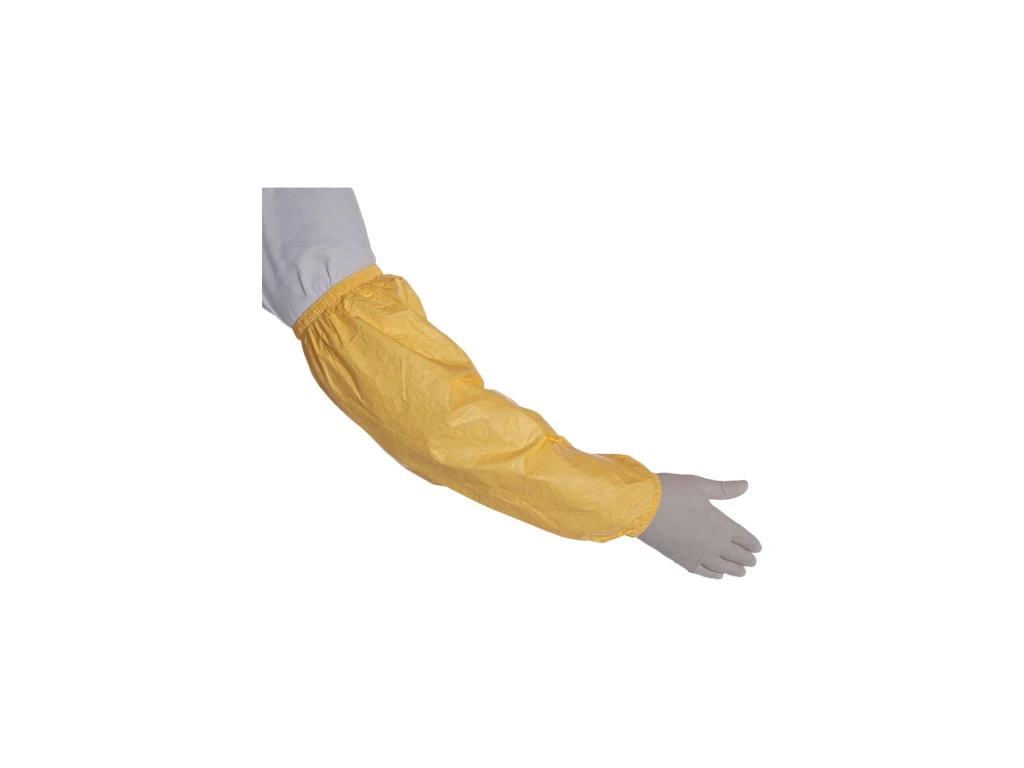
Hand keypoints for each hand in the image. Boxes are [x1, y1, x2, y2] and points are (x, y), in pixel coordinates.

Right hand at [637, 473, 760, 578]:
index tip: (758, 547)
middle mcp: (714, 544)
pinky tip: (719, 575)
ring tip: (741, 572)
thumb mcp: (699, 485)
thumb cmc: (670, 492)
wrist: (640, 507)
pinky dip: (714, 575)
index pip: (744, 538)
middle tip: (753, 561)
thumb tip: (745, 485)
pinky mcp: (683, 561)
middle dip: (747, 558)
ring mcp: (698, 554)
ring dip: (735, 570)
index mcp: (721, 524)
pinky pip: (704, 572)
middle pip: (737, 556)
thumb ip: (724, 489)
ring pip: (723, 568)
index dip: (753, 544)